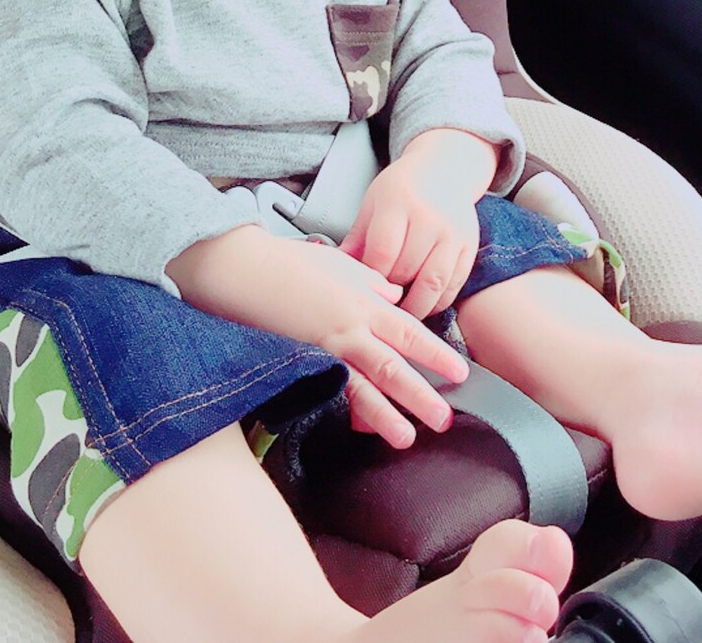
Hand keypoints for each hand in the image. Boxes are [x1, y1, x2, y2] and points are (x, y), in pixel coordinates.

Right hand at [168, 226, 467, 447]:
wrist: (242, 269)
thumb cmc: (288, 262)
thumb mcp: (339, 263)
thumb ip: (371, 280)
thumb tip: (394, 293)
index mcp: (362, 301)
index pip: (409, 332)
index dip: (436, 354)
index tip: (459, 373)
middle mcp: (348, 327)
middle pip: (393, 366)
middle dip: (421, 395)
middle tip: (444, 420)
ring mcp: (323, 347)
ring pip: (363, 386)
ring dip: (386, 415)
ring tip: (406, 438)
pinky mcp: (299, 359)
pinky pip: (329, 387)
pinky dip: (346, 407)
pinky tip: (356, 427)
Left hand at [340, 130, 493, 319]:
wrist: (445, 170)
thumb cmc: (402, 188)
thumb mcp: (373, 203)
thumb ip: (357, 238)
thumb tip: (337, 272)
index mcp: (399, 202)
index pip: (383, 251)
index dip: (371, 276)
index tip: (365, 285)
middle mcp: (429, 218)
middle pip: (407, 269)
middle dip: (391, 292)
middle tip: (380, 302)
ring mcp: (452, 233)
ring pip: (433, 283)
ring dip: (415, 305)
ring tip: (401, 311)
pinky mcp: (469, 246)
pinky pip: (453, 284)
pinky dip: (438, 302)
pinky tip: (424, 302)